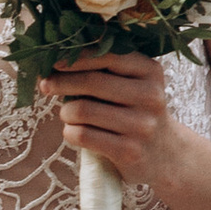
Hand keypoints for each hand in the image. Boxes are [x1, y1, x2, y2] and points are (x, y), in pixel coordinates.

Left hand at [41, 53, 175, 187]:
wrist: (164, 154)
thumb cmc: (135, 112)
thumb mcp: (134, 83)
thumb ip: (105, 68)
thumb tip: (55, 60)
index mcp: (150, 71)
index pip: (108, 56)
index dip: (76, 57)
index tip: (54, 61)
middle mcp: (150, 96)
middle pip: (92, 82)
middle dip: (61, 82)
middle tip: (46, 85)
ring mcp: (141, 126)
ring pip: (83, 110)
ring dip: (65, 112)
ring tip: (67, 114)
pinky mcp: (129, 151)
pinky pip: (83, 135)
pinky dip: (70, 132)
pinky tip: (74, 131)